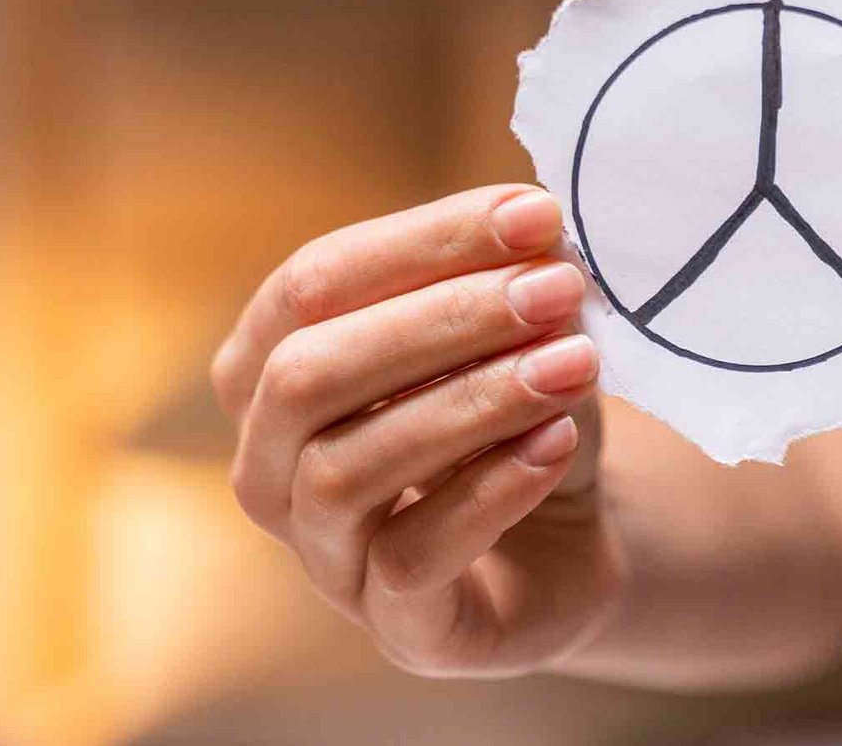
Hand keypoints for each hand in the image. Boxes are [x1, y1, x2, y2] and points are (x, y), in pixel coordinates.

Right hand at [211, 185, 624, 676]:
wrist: (571, 544)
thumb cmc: (519, 420)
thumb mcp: (519, 339)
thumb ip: (511, 287)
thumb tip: (535, 231)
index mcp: (272, 367)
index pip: (312, 284)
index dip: (421, 243)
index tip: (535, 214)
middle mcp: (269, 463)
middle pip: (308, 374)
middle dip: (439, 320)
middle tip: (556, 287)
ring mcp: (322, 555)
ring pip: (349, 469)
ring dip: (472, 402)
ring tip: (573, 361)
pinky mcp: (396, 627)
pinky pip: (413, 557)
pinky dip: (492, 490)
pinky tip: (558, 441)